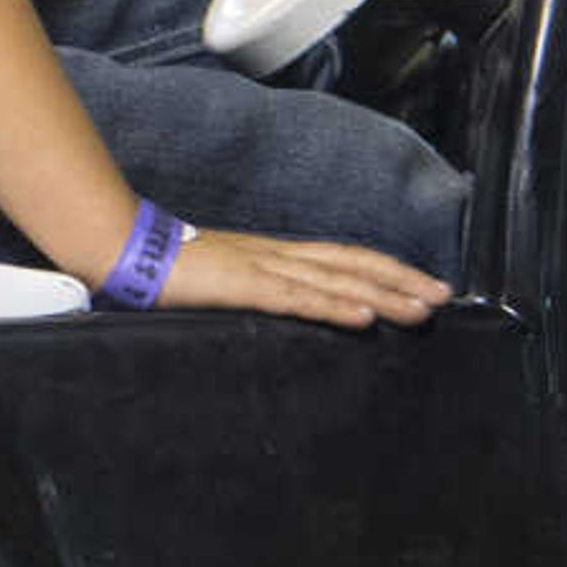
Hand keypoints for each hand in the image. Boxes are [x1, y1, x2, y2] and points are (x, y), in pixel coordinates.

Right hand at [155, 226, 450, 328]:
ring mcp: (263, 268)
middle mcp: (278, 255)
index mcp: (275, 255)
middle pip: (354, 264)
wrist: (121, 249)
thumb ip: (254, 295)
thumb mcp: (223, 284)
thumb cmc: (166, 270)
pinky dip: (336, 306)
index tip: (421, 286)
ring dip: (384, 295)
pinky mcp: (244, 286)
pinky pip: (299, 298)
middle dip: (402, 280)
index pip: (343, 259)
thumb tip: (281, 314)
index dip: (385, 270)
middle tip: (445, 297)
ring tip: (423, 310)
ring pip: (337, 280)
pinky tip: (365, 317)